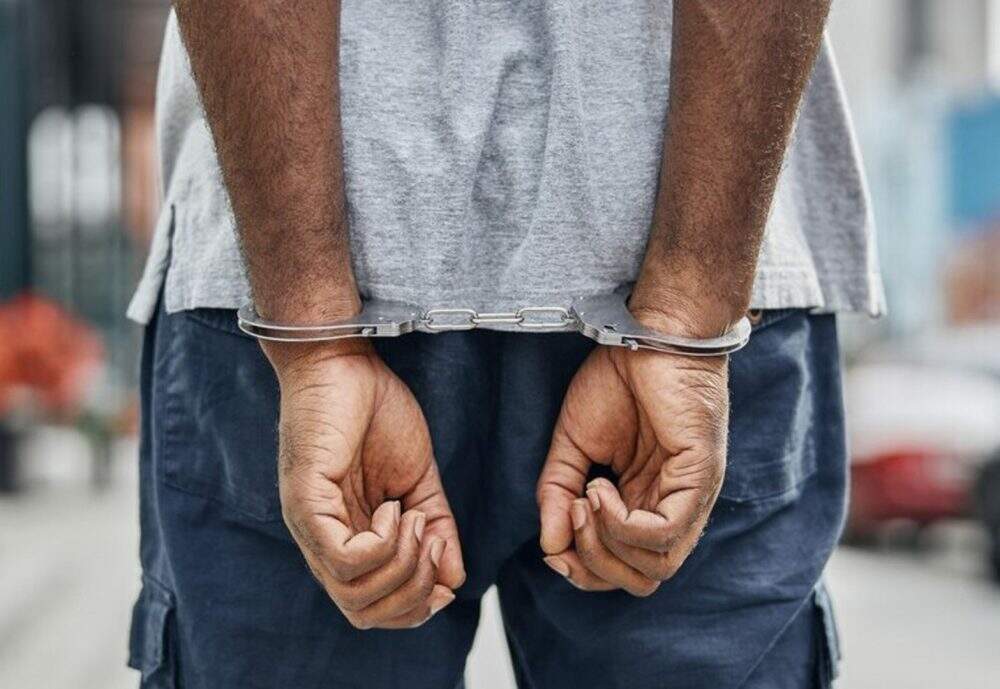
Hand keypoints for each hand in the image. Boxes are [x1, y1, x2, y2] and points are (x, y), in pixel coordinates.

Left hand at [263, 339, 464, 628]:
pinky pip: (346, 561)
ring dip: (403, 566)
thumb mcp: (418, 479)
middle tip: (432, 539)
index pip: (373, 608)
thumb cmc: (374, 412)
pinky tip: (393, 506)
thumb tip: (453, 579)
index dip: (417, 604)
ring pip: (355, 597)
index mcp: (346, 540)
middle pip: (364, 614)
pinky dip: (383, 544)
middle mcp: (321, 543)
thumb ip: (436, 527)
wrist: (344, 361)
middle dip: (415, 594)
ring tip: (414, 518)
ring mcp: (309, 526)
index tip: (444, 563)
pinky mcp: (305, 504)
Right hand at [537, 315, 727, 595]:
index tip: (553, 534)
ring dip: (605, 544)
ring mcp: (691, 497)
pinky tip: (600, 489)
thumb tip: (550, 546)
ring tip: (585, 497)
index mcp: (646, 504)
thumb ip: (557, 495)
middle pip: (639, 579)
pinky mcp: (699, 478)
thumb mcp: (572, 445)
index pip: (622, 568)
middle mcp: (672, 509)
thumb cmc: (617, 381)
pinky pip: (663, 532)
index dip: (582, 566)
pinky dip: (623, 524)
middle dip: (592, 564)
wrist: (647, 333)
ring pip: (655, 567)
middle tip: (568, 514)